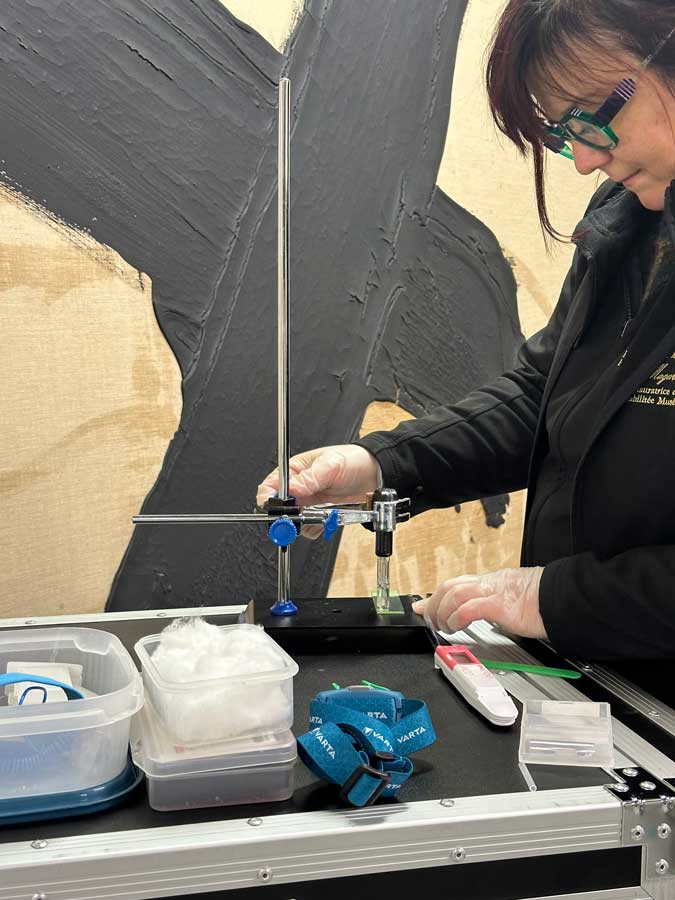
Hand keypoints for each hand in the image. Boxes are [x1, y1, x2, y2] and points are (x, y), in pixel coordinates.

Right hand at [256, 445, 380, 537]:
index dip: (268, 498)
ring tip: (319, 515)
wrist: (374, 475)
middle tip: (297, 516)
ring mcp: (309, 504)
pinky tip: (327, 519)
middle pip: (280, 508)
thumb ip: (310, 477)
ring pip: (294, 521)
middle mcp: (298, 489)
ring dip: (304, 523)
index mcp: (294, 471)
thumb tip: (292, 488)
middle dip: (285, 516)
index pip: (271, 486)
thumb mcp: (331, 465)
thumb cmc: (352, 461)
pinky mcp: (319, 516)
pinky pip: (310, 528)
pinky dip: (317, 528)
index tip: (273, 506)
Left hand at [413, 566, 546, 638]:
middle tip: (430, 621)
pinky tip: (456, 626)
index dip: (434, 596)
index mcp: (490, 582)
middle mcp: (488, 584)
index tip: (422, 607)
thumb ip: (492, 606)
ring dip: (442, 612)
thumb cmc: (541, 602)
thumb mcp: (509, 601)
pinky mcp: (500, 604)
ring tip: (444, 627)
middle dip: (434, 604)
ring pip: (454, 593)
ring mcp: (493, 592)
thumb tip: (477, 616)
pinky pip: (470, 607)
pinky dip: (457, 616)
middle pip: (449, 586)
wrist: (561, 599)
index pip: (454, 584)